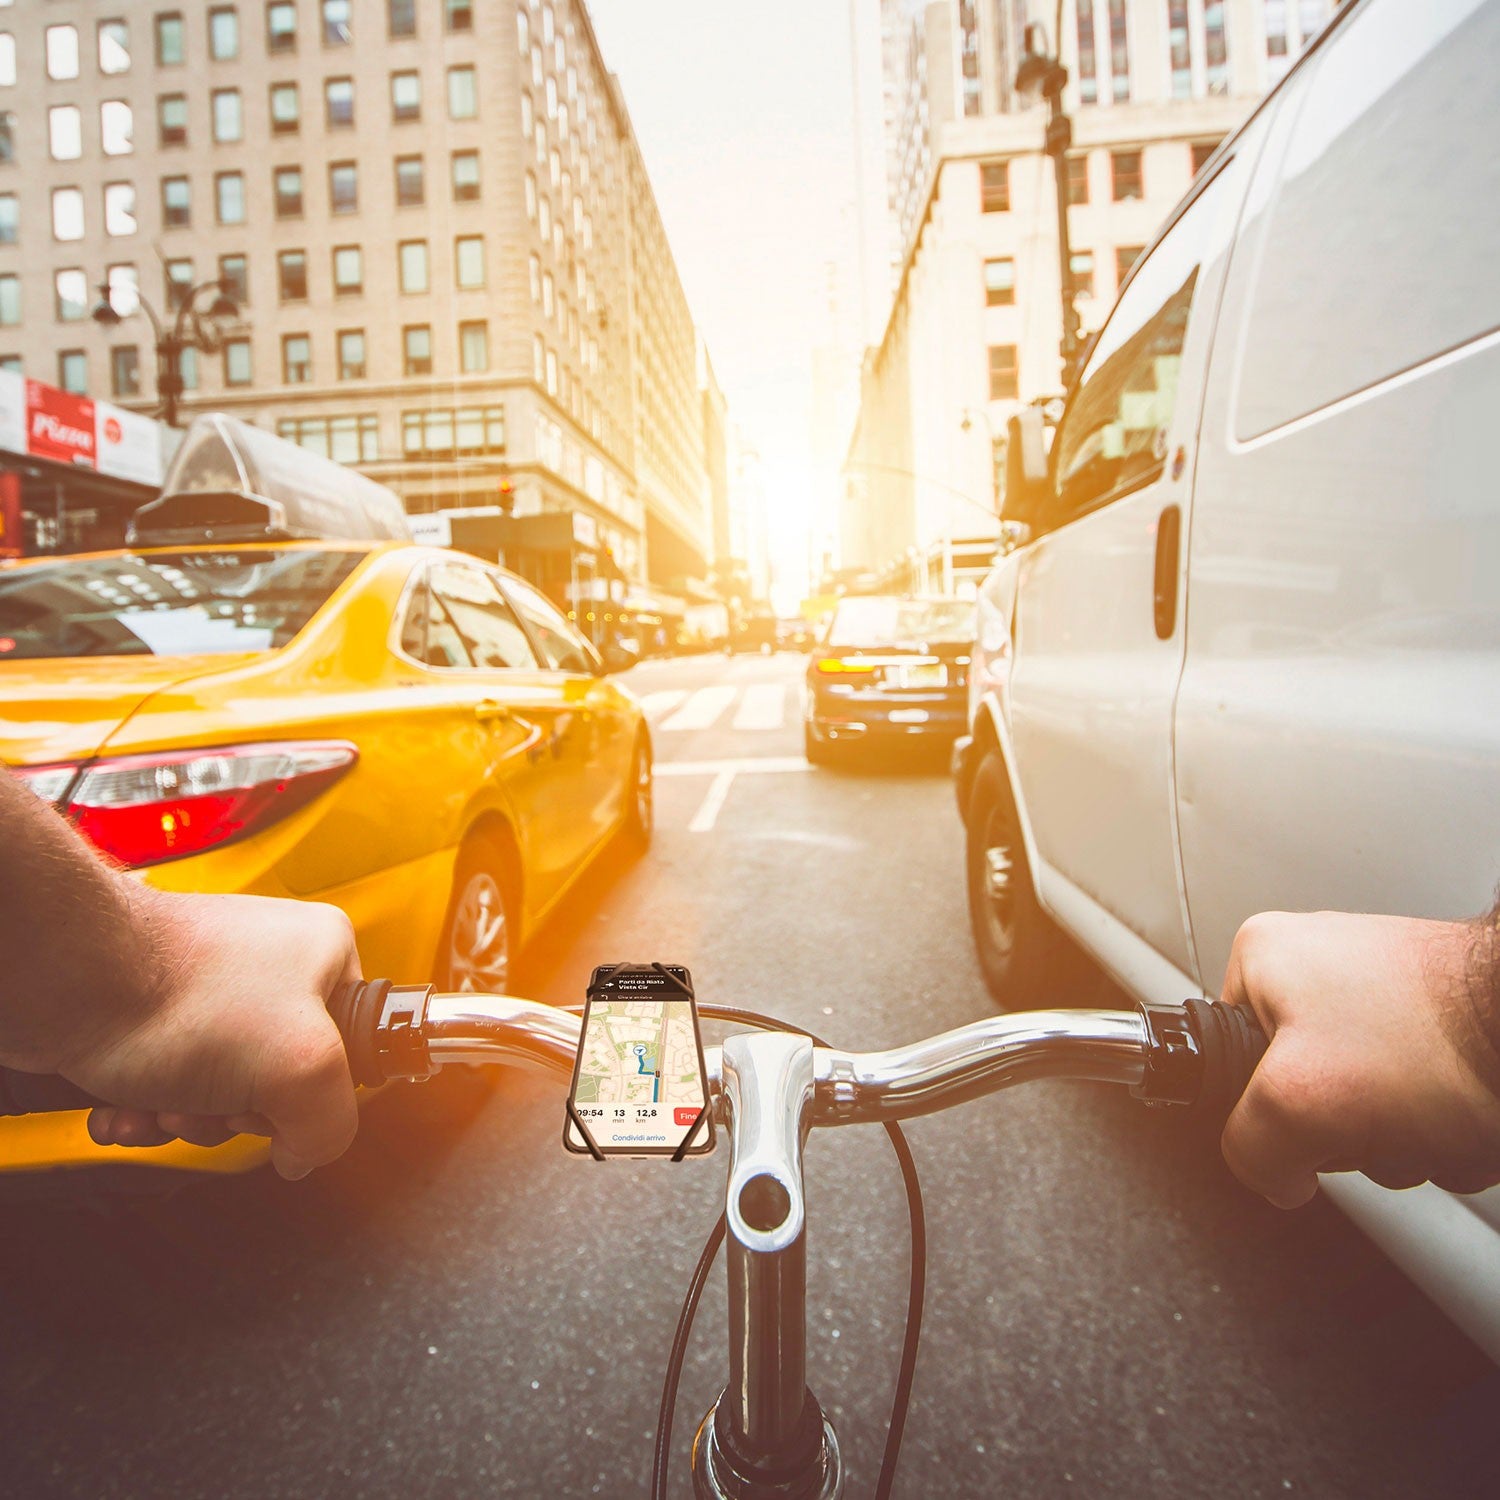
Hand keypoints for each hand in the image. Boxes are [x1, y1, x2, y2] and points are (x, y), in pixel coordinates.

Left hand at [61, 887, 359, 1180]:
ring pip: (220, 1088)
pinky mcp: (156, 1007)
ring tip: (163, 1099)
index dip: (315, 1092)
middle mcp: (271, 961)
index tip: (283, 1097)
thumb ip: (330, 1124)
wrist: (67, 977)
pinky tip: (127, 1104)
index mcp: (325, 954)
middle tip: (216, 1101)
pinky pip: (170, 1079)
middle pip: (280, 1078)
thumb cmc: (174, 994)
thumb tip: (304, 1151)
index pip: (354, 1048)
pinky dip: (146, 1105)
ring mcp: (210, 984)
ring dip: (187, 1115)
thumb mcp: (301, 1069)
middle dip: (236, 1112)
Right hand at [1219, 910, 1499, 1207]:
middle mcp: (1320, 966)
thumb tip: (1270, 1172)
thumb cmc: (1443, 1035)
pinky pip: (1415, 1102)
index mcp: (1263, 959)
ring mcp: (1384, 994)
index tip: (1309, 1110)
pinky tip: (1460, 1112)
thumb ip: (1251, 1148)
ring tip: (1432, 1113)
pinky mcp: (1436, 1024)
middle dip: (1352, 1134)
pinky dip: (1440, 1125)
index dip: (1269, 1110)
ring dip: (1404, 1139)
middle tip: (1379, 1116)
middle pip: (1304, 1095)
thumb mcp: (1295, 1101)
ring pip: (1366, 1108)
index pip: (1227, 1067)